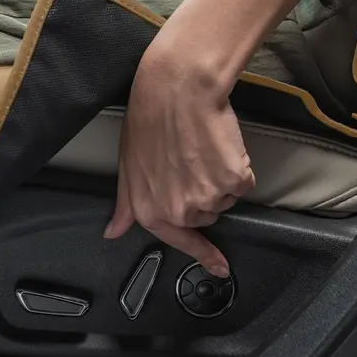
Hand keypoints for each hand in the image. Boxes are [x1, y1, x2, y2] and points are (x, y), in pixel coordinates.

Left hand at [103, 37, 254, 277]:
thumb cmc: (149, 122)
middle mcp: (180, 211)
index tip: (221, 266)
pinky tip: (220, 146)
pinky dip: (238, 167)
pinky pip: (244, 182)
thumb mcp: (128, 167)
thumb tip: (113, 232)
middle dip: (202, 193)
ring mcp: (208, 198)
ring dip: (220, 179)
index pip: (180, 241)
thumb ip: (125, 206)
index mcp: (151, 211)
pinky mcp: (234, 181)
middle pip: (205, 215)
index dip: (203, 254)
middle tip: (191, 161)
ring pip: (225, 198)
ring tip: (203, 149)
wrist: (177, 91)